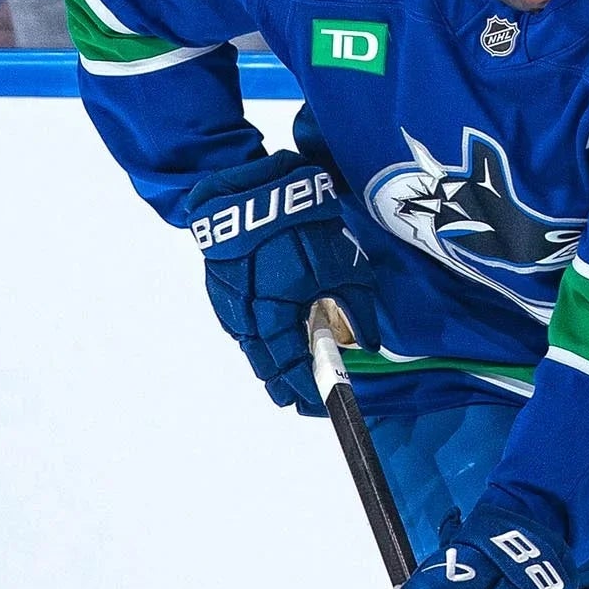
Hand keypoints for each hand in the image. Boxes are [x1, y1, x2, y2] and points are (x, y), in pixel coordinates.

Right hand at [186, 153, 366, 415]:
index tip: (315, 401)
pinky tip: (267, 342)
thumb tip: (368, 343)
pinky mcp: (220, 287)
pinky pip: (240, 324)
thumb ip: (358, 309)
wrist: (251, 186)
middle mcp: (247, 315)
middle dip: (282, 383)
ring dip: (267, 362)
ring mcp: (228, 302)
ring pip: (249, 345)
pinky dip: (256, 338)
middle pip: (264, 363)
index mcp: (276, 313)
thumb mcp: (344, 266)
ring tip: (283, 379)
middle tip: (297, 399)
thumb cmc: (302, 225)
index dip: (303, 387)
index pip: (290, 365)